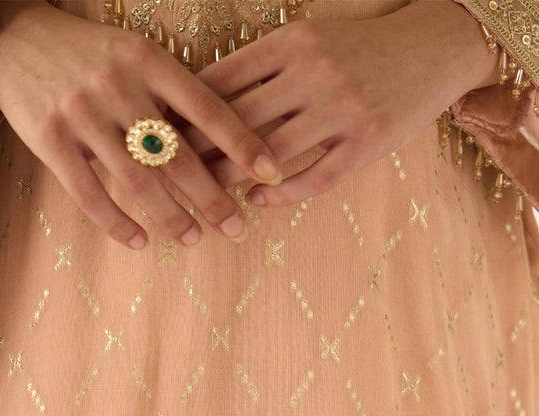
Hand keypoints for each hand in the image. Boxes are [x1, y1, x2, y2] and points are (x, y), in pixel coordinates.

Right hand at [0, 0, 281, 247]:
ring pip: (137, 181)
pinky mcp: (48, 140)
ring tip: (191, 239)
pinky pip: (89, 194)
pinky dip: (117, 223)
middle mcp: (117, 85)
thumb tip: (217, 144)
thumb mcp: (132, 55)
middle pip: (177, 154)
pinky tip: (139, 241)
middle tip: (235, 226)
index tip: (271, 172)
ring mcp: (81, 114)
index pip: (207, 107)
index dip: (242, 143)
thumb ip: (167, 94)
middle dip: (211, 196)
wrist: (14, 38)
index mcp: (147, 60)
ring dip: (170, 217)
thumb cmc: (87, 54)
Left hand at [181, 0, 498, 205]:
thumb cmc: (361, 47)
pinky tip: (260, 200)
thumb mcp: (311, 40)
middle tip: (165, 177)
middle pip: (239, 120)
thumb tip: (204, 98)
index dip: (185, 110)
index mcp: (293, 42)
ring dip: (233, 178)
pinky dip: (282, 193)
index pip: (224, 80)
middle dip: (198, 151)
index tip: (154, 133)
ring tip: (207, 196)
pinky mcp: (366, 143)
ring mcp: (341, 110)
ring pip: (270, 153)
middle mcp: (314, 73)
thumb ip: (265, 67)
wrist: (435, 46)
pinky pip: (315, 177)